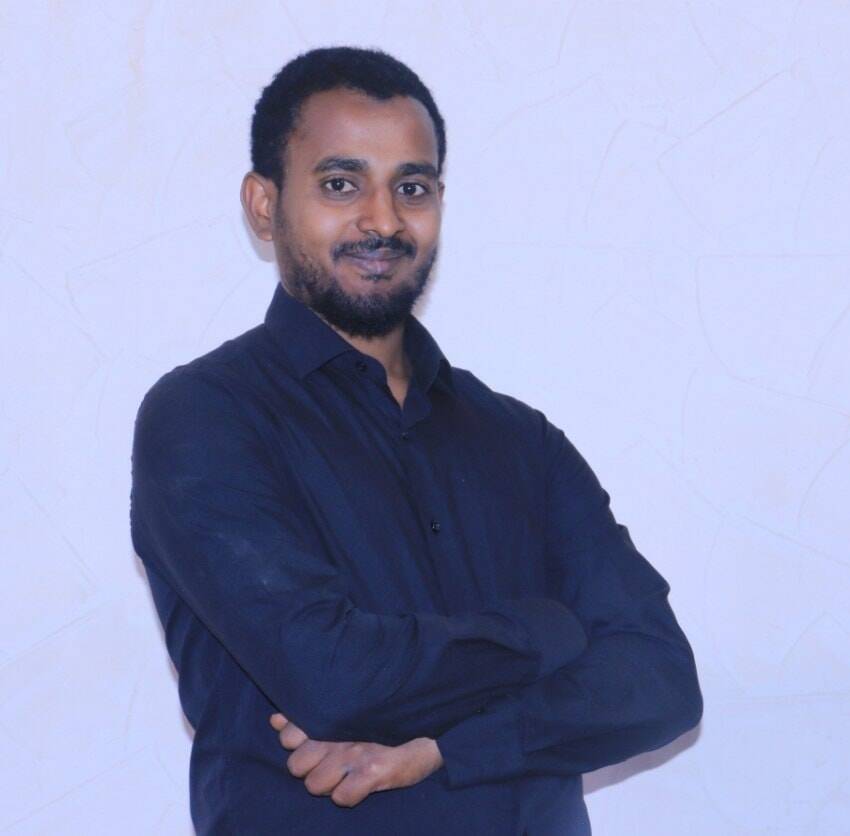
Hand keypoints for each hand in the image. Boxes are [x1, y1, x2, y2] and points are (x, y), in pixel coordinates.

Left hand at [269, 713, 443, 807]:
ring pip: (315, 785)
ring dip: (329, 784)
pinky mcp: (373, 771)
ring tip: (347, 773)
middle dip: (311, 768)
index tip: (316, 742)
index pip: (288, 736)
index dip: (298, 745)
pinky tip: (362, 784)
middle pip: (296, 766)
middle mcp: (338, 732)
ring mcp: (354, 752)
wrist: (429, 727)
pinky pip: (342, 798)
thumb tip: (274, 720)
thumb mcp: (345, 710)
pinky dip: (350, 795)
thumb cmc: (382, 717)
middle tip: (333, 761)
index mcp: (330, 715)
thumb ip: (308, 717)